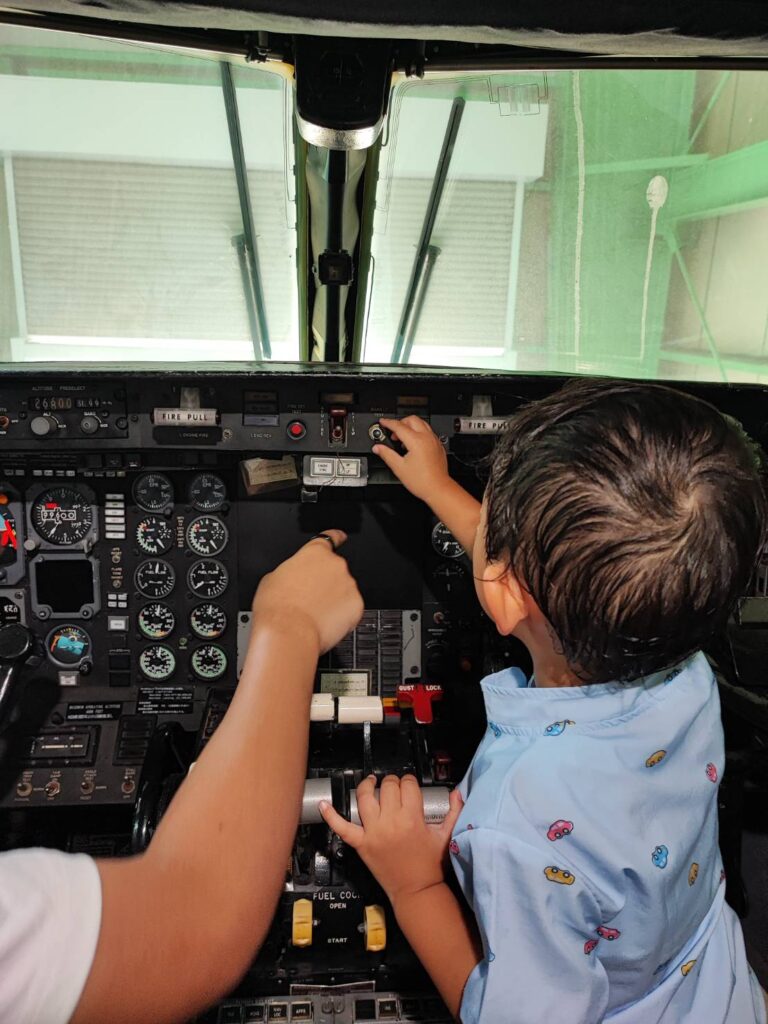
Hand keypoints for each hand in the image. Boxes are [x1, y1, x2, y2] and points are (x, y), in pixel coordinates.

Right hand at [251, 531, 363, 654]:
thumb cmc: (277, 607)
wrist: (288, 633)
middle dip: (326, 583)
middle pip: (335, 571)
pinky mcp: (357, 606)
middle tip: (309, 599)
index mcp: (315, 553)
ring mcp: (349, 585)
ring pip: (343, 591)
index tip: (340, 536)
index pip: (330, 538)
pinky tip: (323, 622)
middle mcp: (336, 565)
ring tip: (312, 614)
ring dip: (333, 599)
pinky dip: (341, 615)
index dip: (336, 537)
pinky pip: (350, 609)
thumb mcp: (272, 578)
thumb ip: (291, 571)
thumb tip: (293, 578)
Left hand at [319, 775, 462, 907]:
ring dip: (366, 787)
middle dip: (392, 783)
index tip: (410, 786)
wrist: (417, 891)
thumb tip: (457, 792)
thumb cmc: (432, 865)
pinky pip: (342, 828)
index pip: (407, 785)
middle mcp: (391, 822)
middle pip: (387, 787)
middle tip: (395, 788)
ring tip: (370, 783)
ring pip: (364, 798)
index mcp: (412, 818)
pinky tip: (324, 805)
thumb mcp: (447, 836)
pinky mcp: (361, 845)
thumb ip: (454, 811)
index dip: (409, 781)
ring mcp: (373, 833)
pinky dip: (331, 816)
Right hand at [374, 417, 449, 503]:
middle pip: (412, 419)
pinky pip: (428, 432)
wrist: (438, 489)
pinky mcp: (438, 446)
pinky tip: (413, 444)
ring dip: (410, 426)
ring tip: (402, 439)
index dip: (388, 422)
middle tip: (392, 432)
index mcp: (416, 441)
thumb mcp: (399, 468)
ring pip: (422, 424)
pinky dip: (419, 433)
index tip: (382, 422)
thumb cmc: (422, 481)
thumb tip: (377, 448)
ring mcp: (434, 441)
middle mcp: (427, 438)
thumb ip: (386, 454)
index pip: (399, 426)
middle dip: (400, 422)